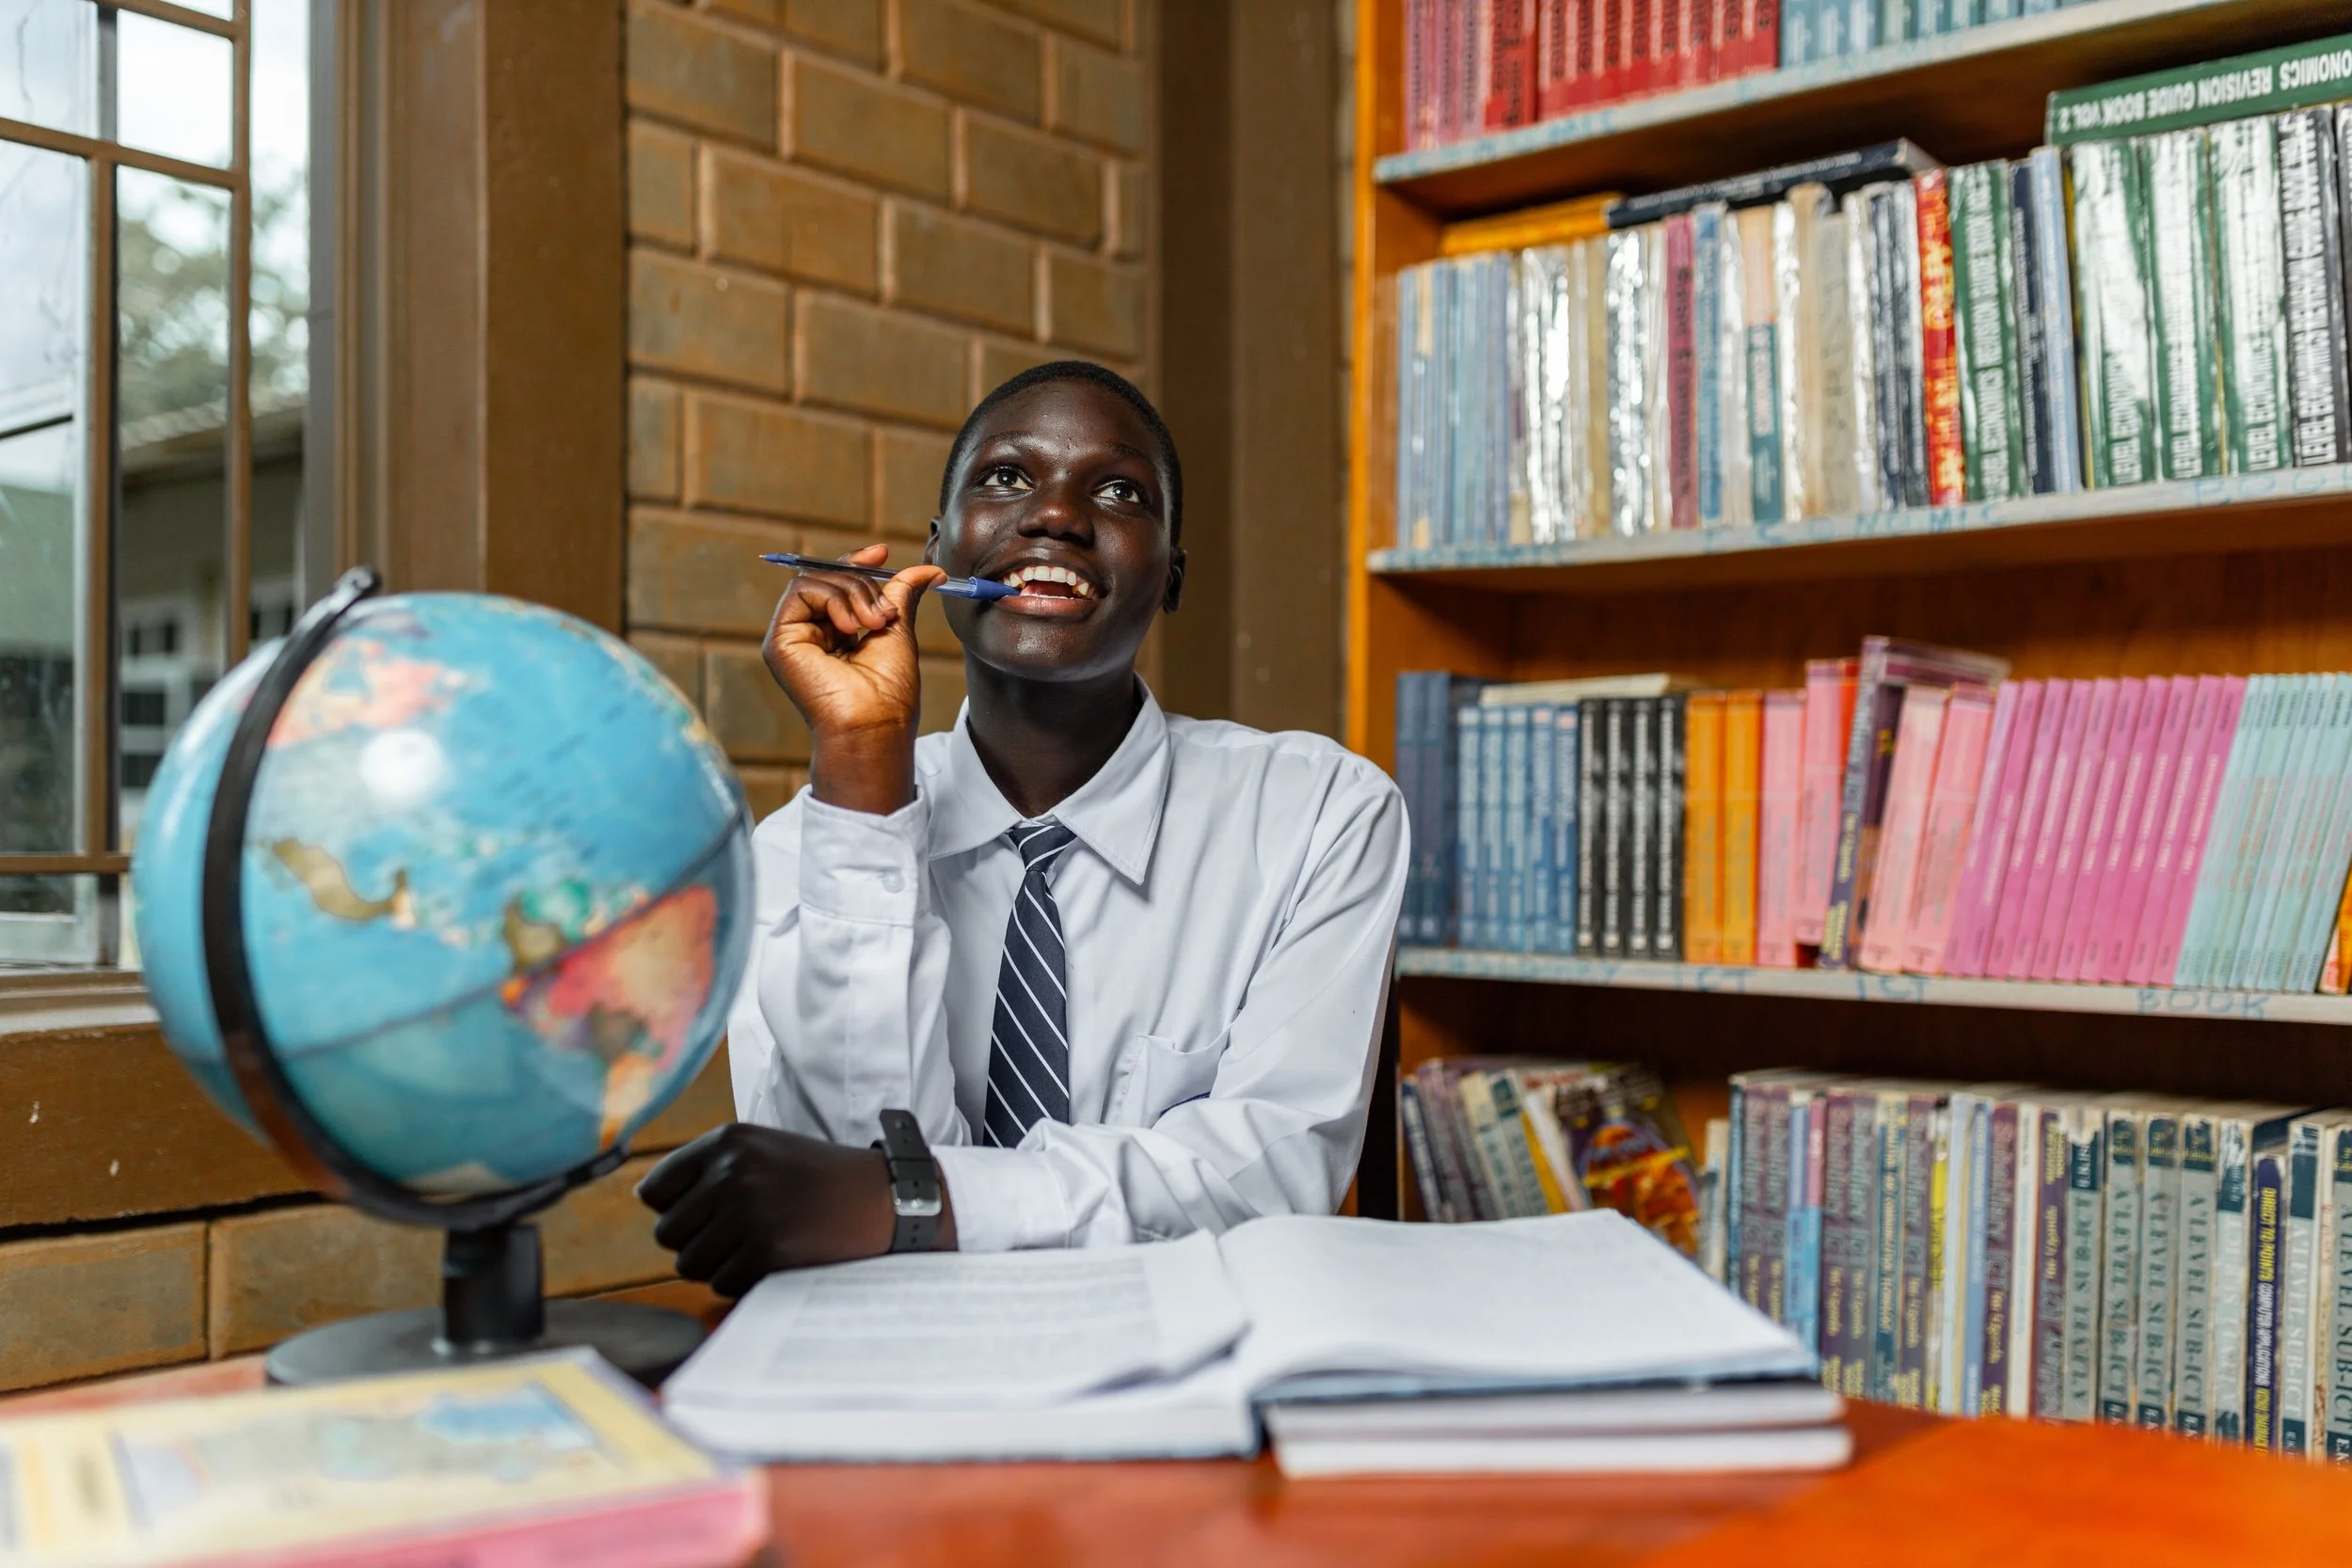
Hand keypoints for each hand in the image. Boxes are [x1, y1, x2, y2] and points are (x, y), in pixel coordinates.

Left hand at [636, 1123, 954, 1296]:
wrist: (881, 1199)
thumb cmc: (816, 1178)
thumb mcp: (762, 1149)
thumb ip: (706, 1167)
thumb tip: (644, 1197)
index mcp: (726, 1141)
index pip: (655, 1191)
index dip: (677, 1209)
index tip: (710, 1211)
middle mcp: (732, 1172)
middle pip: (666, 1232)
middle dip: (696, 1241)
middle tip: (739, 1233)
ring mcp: (748, 1213)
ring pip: (689, 1263)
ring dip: (717, 1264)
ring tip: (758, 1243)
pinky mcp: (765, 1252)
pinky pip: (722, 1283)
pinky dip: (743, 1280)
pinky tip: (775, 1258)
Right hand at [763, 544, 944, 815]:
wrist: (875, 723)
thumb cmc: (888, 692)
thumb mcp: (898, 629)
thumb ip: (901, 595)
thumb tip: (928, 569)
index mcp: (833, 634)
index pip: (836, 583)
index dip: (856, 562)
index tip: (881, 553)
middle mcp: (809, 634)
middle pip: (826, 577)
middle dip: (862, 582)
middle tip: (885, 613)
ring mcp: (792, 637)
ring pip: (816, 580)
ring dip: (854, 592)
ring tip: (874, 623)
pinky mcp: (780, 640)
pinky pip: (802, 590)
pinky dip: (834, 599)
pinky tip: (851, 627)